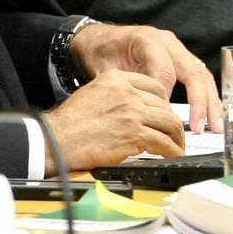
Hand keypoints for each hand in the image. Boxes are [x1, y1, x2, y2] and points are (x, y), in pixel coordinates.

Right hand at [48, 68, 189, 168]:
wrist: (57, 139)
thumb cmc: (69, 123)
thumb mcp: (92, 93)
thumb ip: (115, 94)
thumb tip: (135, 107)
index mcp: (116, 79)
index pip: (154, 86)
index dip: (163, 102)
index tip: (164, 113)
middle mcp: (127, 92)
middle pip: (165, 105)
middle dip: (172, 122)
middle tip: (173, 133)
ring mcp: (133, 113)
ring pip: (169, 123)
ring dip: (176, 137)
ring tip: (176, 146)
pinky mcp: (135, 134)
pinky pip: (164, 142)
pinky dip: (172, 150)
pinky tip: (171, 154)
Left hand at [71, 22, 221, 133]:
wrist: (96, 38)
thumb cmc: (98, 52)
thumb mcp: (104, 69)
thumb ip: (123, 88)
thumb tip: (140, 115)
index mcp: (146, 40)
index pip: (165, 72)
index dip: (166, 97)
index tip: (164, 119)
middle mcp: (167, 41)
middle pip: (193, 72)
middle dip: (200, 102)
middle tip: (201, 128)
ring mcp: (177, 48)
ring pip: (201, 74)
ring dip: (210, 101)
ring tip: (215, 126)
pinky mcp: (181, 57)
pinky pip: (199, 75)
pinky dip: (207, 95)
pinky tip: (213, 113)